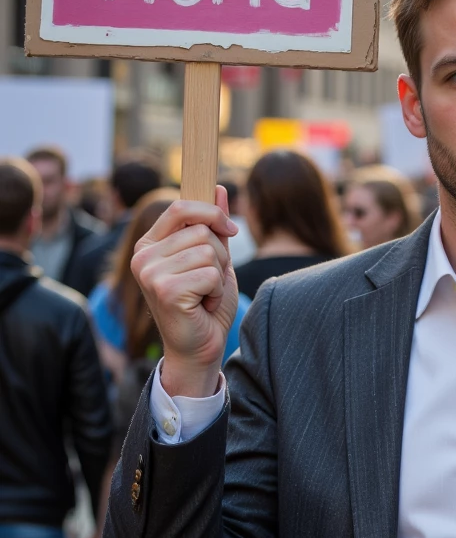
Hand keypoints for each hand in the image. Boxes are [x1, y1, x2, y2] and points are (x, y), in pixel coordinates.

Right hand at [130, 187, 237, 396]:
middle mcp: (142, 257)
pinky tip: (203, 305)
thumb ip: (213, 226)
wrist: (200, 348)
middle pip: (200, 230)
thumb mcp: (213, 259)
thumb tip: (220, 188)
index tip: (230, 229)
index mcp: (148, 245)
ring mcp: (149, 273)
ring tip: (204, 294)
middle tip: (208, 282)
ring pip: (208, 251)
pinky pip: (210, 273)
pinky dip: (216, 291)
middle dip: (219, 256)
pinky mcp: (164, 290)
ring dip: (218, 275)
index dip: (211, 212)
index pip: (180, 207)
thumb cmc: (205, 305)